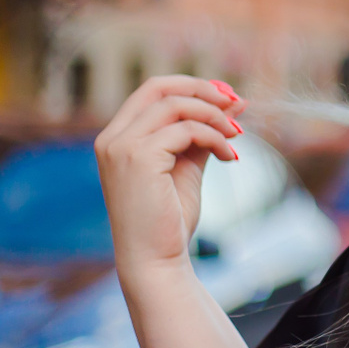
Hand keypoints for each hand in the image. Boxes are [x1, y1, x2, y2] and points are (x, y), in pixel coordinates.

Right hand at [95, 76, 244, 272]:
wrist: (156, 260)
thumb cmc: (169, 219)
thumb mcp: (187, 165)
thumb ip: (203, 132)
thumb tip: (235, 101)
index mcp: (117, 138)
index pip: (152, 91)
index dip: (191, 86)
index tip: (226, 95)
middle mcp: (111, 138)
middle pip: (159, 88)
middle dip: (202, 90)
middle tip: (236, 102)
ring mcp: (120, 146)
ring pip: (176, 106)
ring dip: (215, 117)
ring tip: (237, 136)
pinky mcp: (138, 157)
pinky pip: (186, 130)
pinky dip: (214, 137)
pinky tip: (229, 156)